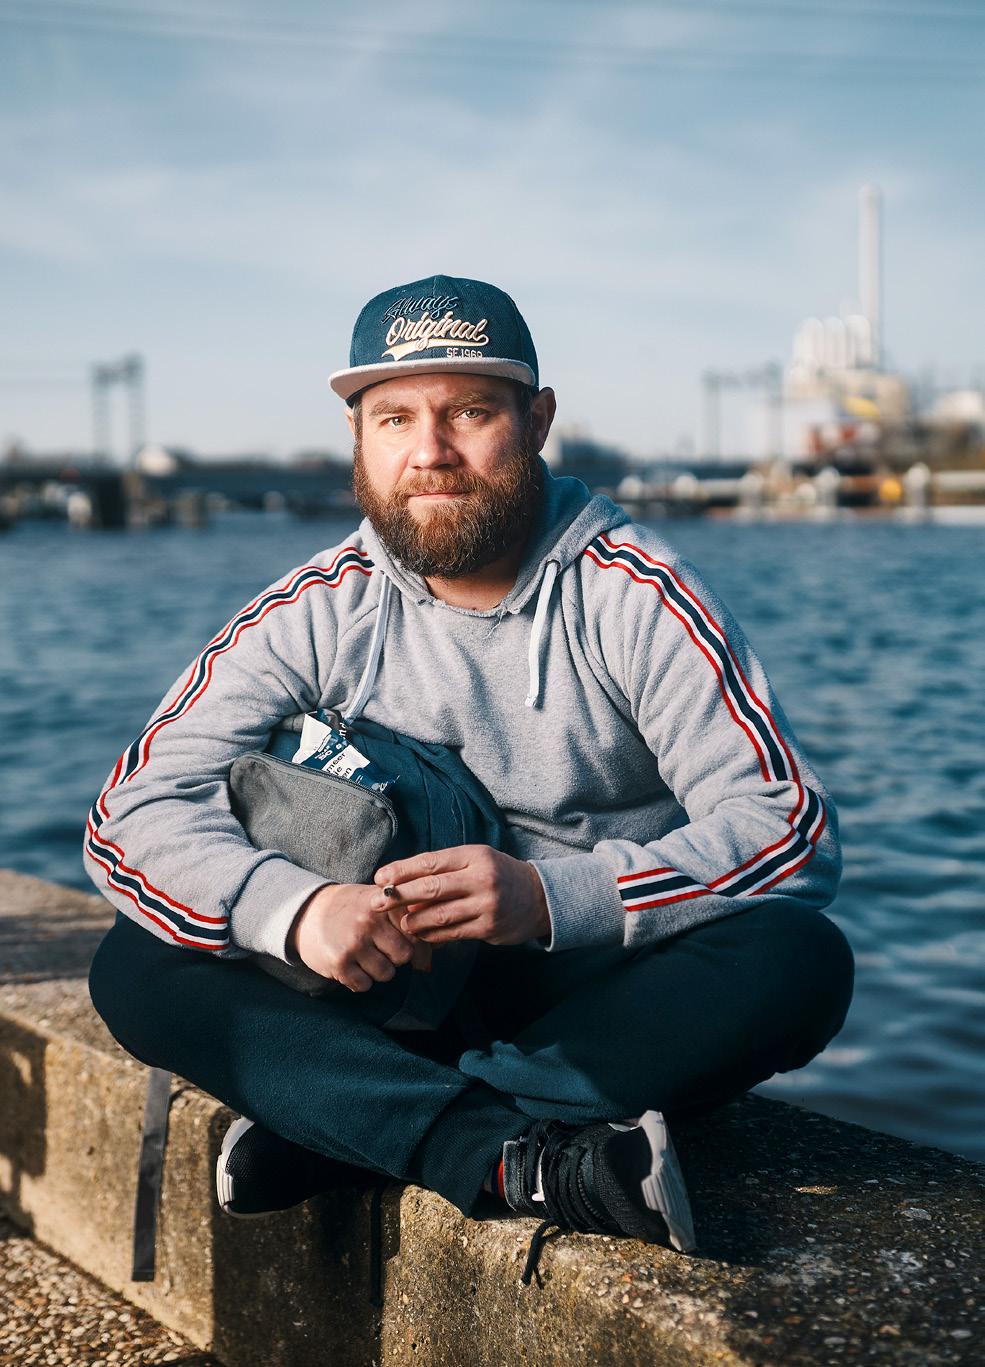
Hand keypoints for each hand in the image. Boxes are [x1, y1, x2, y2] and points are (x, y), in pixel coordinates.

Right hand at [289, 883, 430, 991]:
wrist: (304, 912)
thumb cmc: (348, 908)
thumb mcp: (375, 902)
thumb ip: (403, 921)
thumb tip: (426, 962)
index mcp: (382, 903)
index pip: (414, 932)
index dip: (411, 940)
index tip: (398, 939)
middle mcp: (369, 921)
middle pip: (404, 956)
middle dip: (394, 958)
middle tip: (380, 950)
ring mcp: (354, 942)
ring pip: (386, 974)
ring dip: (377, 971)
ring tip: (363, 956)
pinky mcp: (339, 962)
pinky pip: (364, 985)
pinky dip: (359, 981)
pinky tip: (351, 966)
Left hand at [372, 845, 550, 945]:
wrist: (538, 897)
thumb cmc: (497, 875)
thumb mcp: (475, 861)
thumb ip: (444, 871)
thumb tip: (405, 886)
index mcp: (474, 856)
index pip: (431, 861)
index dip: (402, 870)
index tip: (380, 877)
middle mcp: (481, 878)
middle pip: (432, 888)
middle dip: (400, 895)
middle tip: (376, 902)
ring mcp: (486, 904)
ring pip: (440, 915)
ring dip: (414, 920)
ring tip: (402, 923)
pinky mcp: (489, 927)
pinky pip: (452, 932)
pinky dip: (433, 935)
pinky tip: (421, 935)